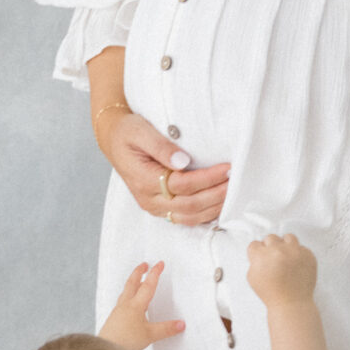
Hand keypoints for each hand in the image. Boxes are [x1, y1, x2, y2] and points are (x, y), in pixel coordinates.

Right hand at [97, 109, 229, 227]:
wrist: (114, 140)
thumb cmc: (128, 132)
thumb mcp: (139, 131)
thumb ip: (161, 146)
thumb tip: (184, 161)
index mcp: (143, 180)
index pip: (182, 185)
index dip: (207, 178)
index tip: (227, 168)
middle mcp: (148, 199)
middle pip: (188, 205)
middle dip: (215, 194)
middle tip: (235, 180)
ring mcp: (153, 207)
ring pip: (189, 217)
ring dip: (213, 207)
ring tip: (231, 191)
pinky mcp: (159, 209)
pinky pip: (185, 218)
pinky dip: (205, 214)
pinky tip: (219, 203)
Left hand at [98, 261, 187, 349]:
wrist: (106, 349)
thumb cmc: (125, 341)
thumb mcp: (150, 335)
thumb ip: (166, 329)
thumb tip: (180, 324)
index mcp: (136, 305)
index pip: (148, 285)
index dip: (155, 273)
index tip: (159, 264)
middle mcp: (125, 305)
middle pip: (132, 283)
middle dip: (139, 272)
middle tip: (144, 264)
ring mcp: (118, 311)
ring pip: (125, 292)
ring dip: (132, 282)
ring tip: (135, 280)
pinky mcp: (114, 319)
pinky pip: (121, 302)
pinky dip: (126, 295)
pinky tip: (128, 303)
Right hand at [246, 233, 318, 307]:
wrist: (291, 303)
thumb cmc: (272, 293)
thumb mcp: (253, 278)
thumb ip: (254, 261)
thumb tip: (259, 251)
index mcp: (262, 255)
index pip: (255, 244)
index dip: (257, 252)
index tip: (261, 258)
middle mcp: (278, 250)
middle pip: (271, 238)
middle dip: (270, 247)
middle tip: (273, 259)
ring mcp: (294, 252)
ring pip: (288, 237)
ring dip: (285, 245)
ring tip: (285, 256)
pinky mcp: (308, 255)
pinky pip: (302, 248)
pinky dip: (298, 255)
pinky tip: (295, 265)